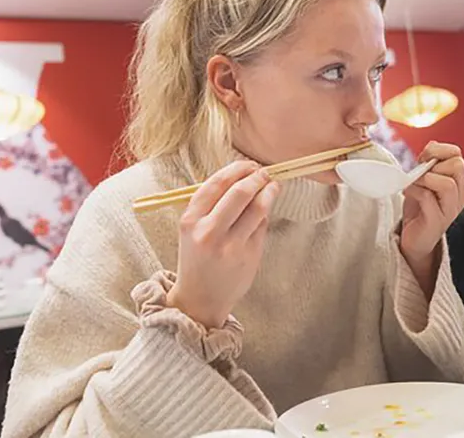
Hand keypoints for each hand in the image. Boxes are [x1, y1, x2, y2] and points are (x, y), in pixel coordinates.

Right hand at [168, 161, 279, 328]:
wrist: (200, 299)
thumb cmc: (198, 258)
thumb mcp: (193, 229)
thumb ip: (211, 204)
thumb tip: (242, 175)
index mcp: (190, 221)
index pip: (216, 184)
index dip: (235, 169)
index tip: (247, 165)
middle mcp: (209, 232)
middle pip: (239, 192)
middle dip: (256, 177)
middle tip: (264, 173)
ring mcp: (231, 246)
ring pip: (258, 208)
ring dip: (269, 191)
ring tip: (273, 185)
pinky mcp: (249, 256)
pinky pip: (262, 226)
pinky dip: (265, 213)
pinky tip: (264, 209)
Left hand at [400, 142, 463, 286]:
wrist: (414, 241)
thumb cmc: (419, 210)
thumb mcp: (424, 182)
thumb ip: (429, 164)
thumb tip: (433, 144)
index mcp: (458, 184)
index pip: (458, 156)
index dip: (440, 150)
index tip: (424, 156)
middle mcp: (459, 197)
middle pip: (457, 166)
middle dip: (434, 164)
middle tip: (419, 173)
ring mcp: (450, 210)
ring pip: (447, 183)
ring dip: (426, 178)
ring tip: (414, 184)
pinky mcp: (436, 221)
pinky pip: (428, 198)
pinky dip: (414, 190)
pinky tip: (406, 192)